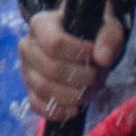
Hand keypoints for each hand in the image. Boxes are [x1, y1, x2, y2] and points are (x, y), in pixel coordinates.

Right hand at [20, 3, 124, 125]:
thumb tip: (103, 58)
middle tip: (97, 77)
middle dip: (80, 78)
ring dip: (73, 95)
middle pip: (51, 69)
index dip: (78, 53)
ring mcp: (26, 70)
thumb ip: (109, 37)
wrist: (81, 43)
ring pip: (43, 89)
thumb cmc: (92, 32)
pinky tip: (75, 109)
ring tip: (90, 91)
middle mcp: (27, 46)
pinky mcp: (29, 90)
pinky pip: (37, 105)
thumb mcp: (107, 27)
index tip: (94, 56)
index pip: (54, 43)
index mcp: (41, 24)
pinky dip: (57, 111)